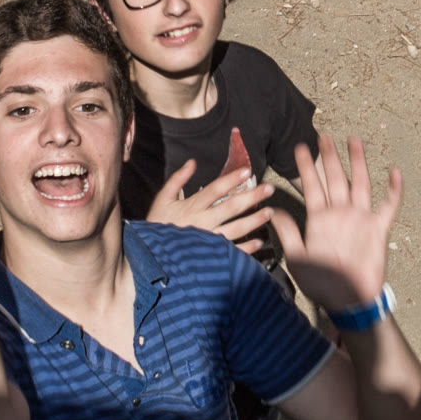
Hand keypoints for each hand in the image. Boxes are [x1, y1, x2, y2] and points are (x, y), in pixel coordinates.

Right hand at [145, 157, 276, 253]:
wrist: (150, 257)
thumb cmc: (156, 225)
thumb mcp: (162, 199)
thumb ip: (177, 180)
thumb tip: (192, 162)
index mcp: (192, 206)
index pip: (215, 189)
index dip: (232, 179)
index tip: (248, 170)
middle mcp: (203, 222)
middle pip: (232, 207)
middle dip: (252, 196)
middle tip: (270, 189)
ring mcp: (208, 240)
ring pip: (236, 229)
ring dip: (255, 221)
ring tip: (269, 212)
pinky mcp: (210, 256)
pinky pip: (232, 251)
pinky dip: (247, 248)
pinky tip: (259, 242)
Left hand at [270, 133, 401, 313]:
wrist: (347, 301)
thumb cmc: (320, 284)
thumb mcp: (298, 259)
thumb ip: (288, 233)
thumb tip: (273, 209)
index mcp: (319, 219)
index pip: (311, 186)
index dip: (305, 167)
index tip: (299, 147)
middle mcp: (340, 214)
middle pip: (335, 178)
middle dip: (330, 157)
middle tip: (324, 135)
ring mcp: (360, 219)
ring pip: (360, 184)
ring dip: (358, 163)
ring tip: (354, 141)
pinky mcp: (377, 229)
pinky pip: (388, 206)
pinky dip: (393, 190)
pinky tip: (394, 172)